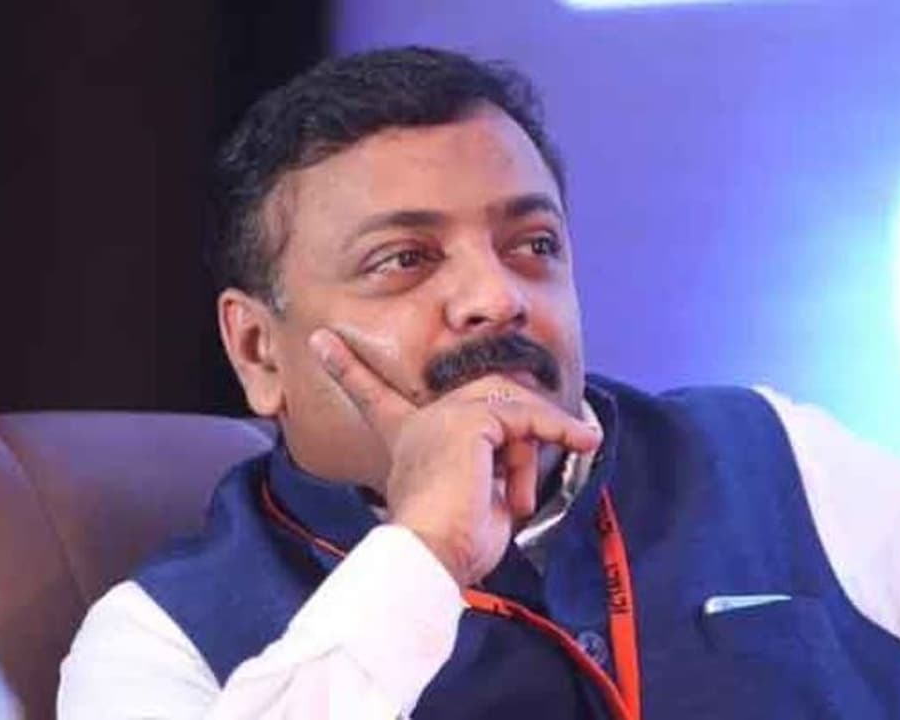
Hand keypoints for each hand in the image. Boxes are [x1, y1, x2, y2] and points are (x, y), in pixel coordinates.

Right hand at [308, 328, 600, 586]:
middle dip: (528, 424)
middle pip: (485, 399)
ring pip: (510, 408)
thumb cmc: (451, 546)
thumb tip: (528, 450)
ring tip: (536, 482)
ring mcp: (441, 418)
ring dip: (539, 442)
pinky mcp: (468, 421)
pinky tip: (578, 441)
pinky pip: (525, 415)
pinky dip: (557, 428)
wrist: (432, 558)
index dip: (347, 369)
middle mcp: (417, 425)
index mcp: (407, 443)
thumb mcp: (475, 500)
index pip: (376, 397)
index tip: (321, 342)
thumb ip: (493, 466)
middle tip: (555, 456)